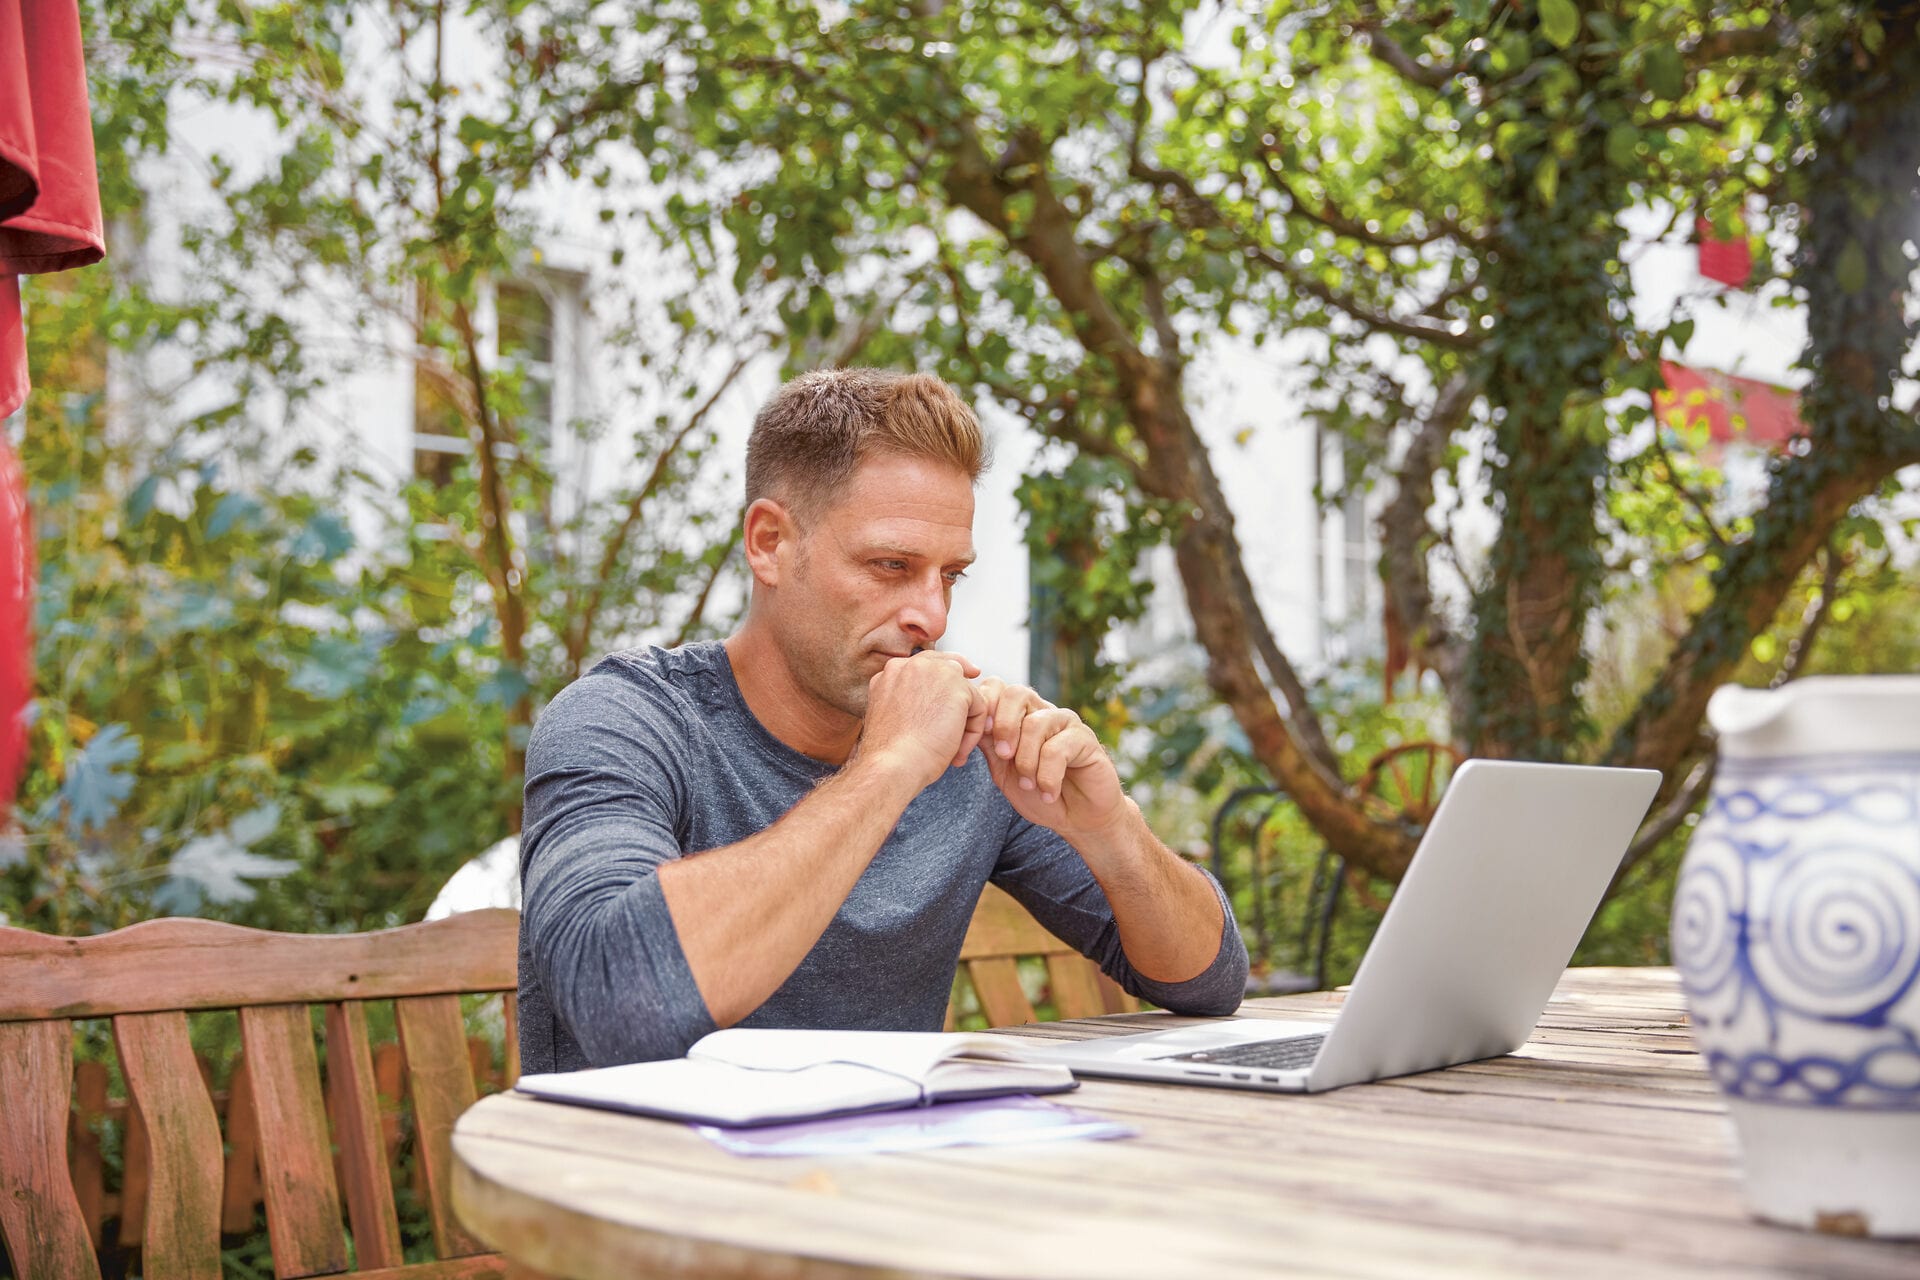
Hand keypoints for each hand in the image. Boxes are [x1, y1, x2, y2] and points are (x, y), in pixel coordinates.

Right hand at [858, 650, 986, 788]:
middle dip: (962, 694)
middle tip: (971, 720)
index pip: (926, 666)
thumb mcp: (894, 718)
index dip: (945, 682)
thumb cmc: (892, 754)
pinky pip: (978, 705)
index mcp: (891, 673)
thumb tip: (936, 705)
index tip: (956, 698)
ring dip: (964, 722)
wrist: (893, 765)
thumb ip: (909, 702)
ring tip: (953, 750)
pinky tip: (958, 750)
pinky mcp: (955, 684)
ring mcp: (932, 670)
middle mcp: (910, 665)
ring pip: (965, 691)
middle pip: (950, 667)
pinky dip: (973, 732)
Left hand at [977, 680, 1124, 837]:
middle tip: (1002, 756)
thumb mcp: (1003, 771)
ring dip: (1026, 761)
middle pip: (1016, 693)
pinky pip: (1057, 749)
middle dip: (1003, 726)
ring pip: (1035, 724)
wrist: (1076, 817)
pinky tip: (1049, 793)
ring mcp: (1065, 723)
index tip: (977, 740)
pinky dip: (1047, 776)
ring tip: (1028, 785)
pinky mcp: (1085, 739)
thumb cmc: (1038, 793)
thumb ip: (988, 746)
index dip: (984, 709)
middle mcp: (1042, 712)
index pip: (997, 688)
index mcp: (1019, 716)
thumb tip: (968, 726)